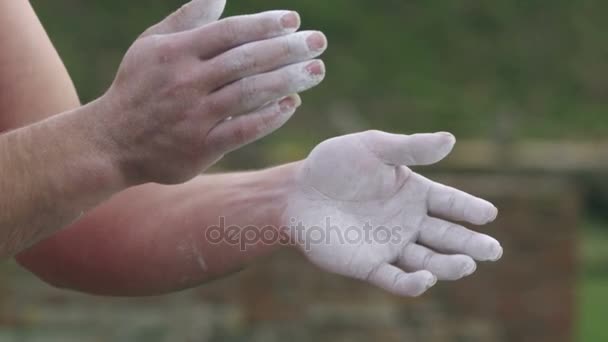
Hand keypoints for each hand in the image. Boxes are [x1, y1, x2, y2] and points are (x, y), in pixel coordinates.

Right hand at [94, 0, 326, 184]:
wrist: (112, 141)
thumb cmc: (138, 87)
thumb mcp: (151, 45)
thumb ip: (187, 20)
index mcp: (176, 53)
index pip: (229, 32)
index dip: (264, 24)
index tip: (294, 21)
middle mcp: (186, 82)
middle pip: (246, 61)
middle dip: (287, 49)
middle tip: (319, 43)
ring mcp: (195, 116)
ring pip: (249, 94)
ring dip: (287, 80)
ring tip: (316, 71)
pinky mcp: (201, 147)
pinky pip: (243, 130)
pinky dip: (269, 117)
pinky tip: (292, 104)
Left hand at [283, 130, 501, 296]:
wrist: (296, 192)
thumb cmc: (334, 165)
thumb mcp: (373, 147)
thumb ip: (409, 147)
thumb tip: (451, 139)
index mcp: (414, 193)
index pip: (450, 202)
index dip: (469, 209)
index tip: (488, 214)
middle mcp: (408, 222)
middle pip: (447, 236)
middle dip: (471, 244)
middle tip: (493, 251)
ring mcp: (390, 246)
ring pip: (427, 261)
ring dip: (448, 265)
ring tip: (467, 265)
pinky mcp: (369, 265)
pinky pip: (395, 279)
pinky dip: (412, 283)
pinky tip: (425, 280)